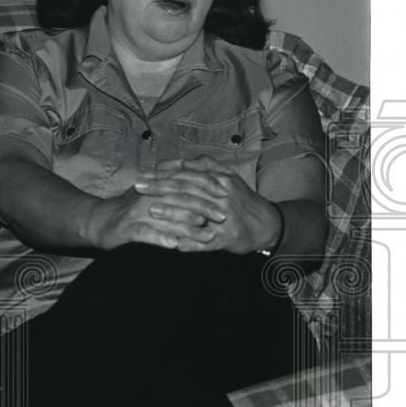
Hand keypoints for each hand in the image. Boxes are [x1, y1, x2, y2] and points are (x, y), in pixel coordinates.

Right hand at [88, 186, 218, 250]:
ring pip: (166, 217)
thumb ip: (171, 189)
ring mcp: (135, 213)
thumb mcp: (150, 194)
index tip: (226, 197)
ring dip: (188, 228)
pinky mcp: (125, 229)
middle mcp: (146, 196)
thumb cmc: (127, 210)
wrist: (96, 221)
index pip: (184, 183)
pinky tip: (175, 246)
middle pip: (179, 199)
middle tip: (223, 217)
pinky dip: (160, 239)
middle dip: (204, 208)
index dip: (205, 189)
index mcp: (153, 186)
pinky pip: (145, 233)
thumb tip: (199, 188)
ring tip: (207, 237)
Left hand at [137, 156, 280, 253]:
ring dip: (172, 213)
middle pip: (186, 190)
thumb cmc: (241, 199)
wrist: (268, 224)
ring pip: (195, 213)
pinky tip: (175, 245)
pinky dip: (191, 244)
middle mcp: (220, 196)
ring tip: (151, 211)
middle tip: (137, 188)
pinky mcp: (228, 238)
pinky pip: (207, 242)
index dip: (162, 174)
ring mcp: (224, 218)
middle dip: (160, 189)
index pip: (186, 174)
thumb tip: (177, 161)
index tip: (142, 175)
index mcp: (218, 180)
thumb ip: (204, 165)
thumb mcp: (227, 176)